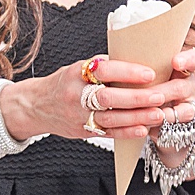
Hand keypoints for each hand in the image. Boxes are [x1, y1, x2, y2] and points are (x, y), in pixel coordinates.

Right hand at [0, 56, 194, 143]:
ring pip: (110, 118)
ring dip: (137, 118)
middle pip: (108, 98)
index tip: (150, 74)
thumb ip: (105, 68)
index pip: (105, 70)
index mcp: (76, 73)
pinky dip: (126, 132)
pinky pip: (106, 133)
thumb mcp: (80, 68)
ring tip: (160, 114)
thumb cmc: (66, 82)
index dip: (128, 72)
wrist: (34, 106)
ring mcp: (77, 116)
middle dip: (137, 99)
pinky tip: (144, 129)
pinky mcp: (81, 131)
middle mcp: (75, 95)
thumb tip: (143, 61)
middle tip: (161, 96)